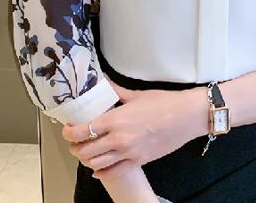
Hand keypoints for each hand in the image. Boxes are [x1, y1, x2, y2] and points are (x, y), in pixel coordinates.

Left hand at [62, 76, 207, 174]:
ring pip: (95, 164)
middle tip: (75, 139)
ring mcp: (128, 154)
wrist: (187, 116)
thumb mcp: (136, 94)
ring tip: (86, 150)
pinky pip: (113, 173)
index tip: (68, 128)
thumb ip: (115, 91)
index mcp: (115, 120)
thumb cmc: (164, 102)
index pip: (81, 131)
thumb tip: (102, 81)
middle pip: (84, 150)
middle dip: (75, 146)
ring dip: (86, 158)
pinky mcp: (138, 162)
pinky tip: (99, 166)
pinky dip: (101, 171)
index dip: (69, 131)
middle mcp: (118, 140)